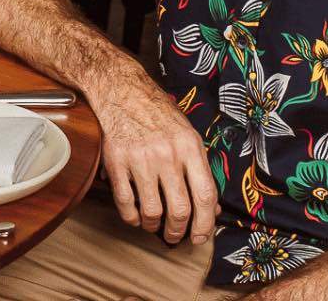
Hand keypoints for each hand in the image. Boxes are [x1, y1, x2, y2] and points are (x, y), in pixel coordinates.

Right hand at [90, 73, 217, 245]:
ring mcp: (140, 159)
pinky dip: (131, 217)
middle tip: (174, 236)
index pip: (205, 196)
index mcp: (189, 147)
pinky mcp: (116, 161)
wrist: (121, 91)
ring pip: (152, 210)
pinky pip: (125, 202)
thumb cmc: (157, 114)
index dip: (205, 224)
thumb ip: (200, 170)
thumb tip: (210, 208)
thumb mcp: (188, 136)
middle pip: (180, 209)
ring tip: (154, 225)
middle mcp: (167, 154)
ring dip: (154, 226)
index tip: (200, 236)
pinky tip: (135, 217)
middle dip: (178, 231)